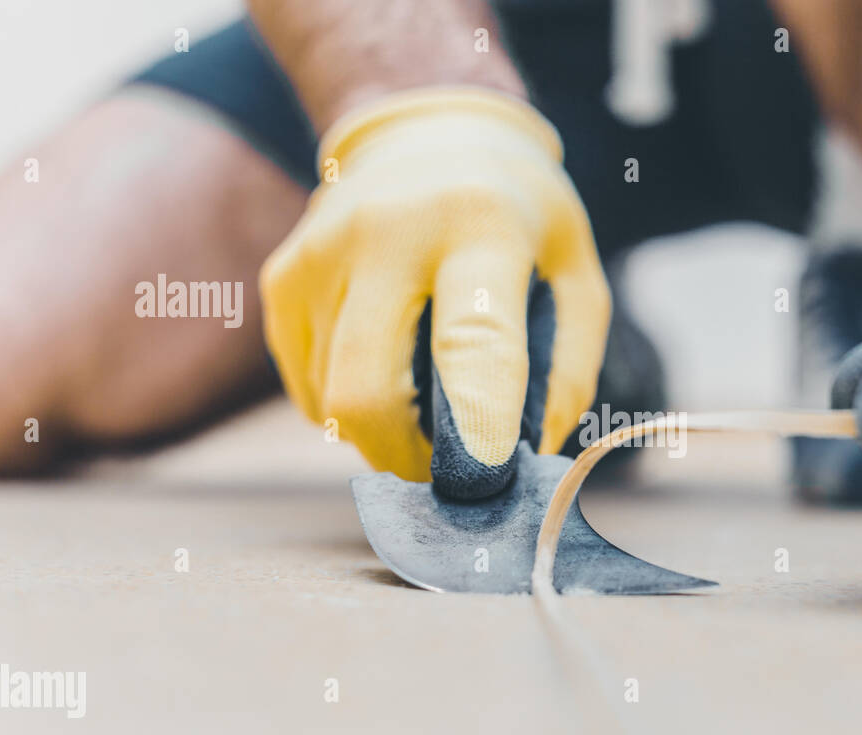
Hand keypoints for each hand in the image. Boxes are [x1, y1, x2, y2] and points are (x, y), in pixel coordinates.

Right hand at [260, 87, 609, 496]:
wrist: (429, 130)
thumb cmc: (522, 221)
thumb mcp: (578, 277)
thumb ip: (565, 374)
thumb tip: (523, 464)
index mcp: (480, 228)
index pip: (471, 340)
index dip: (476, 421)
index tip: (485, 478)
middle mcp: (386, 234)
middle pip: (367, 393)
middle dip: (406, 459)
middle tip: (445, 472)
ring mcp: (321, 254)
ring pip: (332, 402)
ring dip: (381, 433)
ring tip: (424, 399)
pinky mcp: (283, 277)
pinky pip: (308, 385)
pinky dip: (347, 404)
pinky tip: (385, 364)